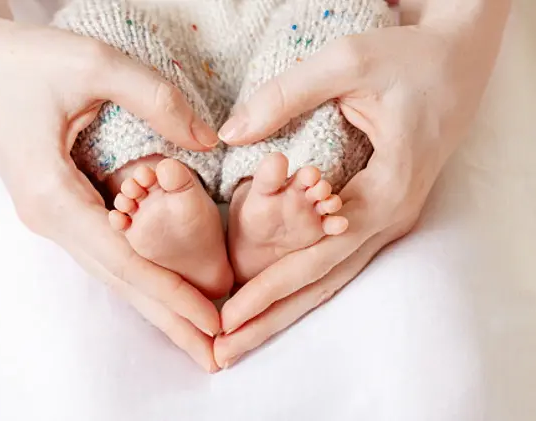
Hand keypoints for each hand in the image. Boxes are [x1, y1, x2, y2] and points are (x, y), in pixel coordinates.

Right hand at [0, 2, 220, 370]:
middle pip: (118, 280)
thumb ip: (155, 100)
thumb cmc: (23, 59)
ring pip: (112, 269)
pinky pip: (105, 248)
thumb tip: (207, 141)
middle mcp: (50, 218)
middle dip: (168, 319)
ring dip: (155, 302)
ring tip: (197, 334)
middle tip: (215, 356)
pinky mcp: (59, 204)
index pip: (122, 260)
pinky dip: (139, 273)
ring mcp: (52, 215)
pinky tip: (162, 288)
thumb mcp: (92, 64)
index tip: (213, 323)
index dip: (170, 294)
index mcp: (51, 195)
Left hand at [214, 8, 508, 366]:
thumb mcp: (348, 62)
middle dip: (271, 319)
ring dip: (285, 310)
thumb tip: (230, 133)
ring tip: (241, 341)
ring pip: (332, 277)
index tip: (225, 317)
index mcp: (386, 191)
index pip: (316, 256)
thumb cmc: (412, 59)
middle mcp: (389, 217)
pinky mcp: (379, 211)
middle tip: (223, 354)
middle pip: (323, 282)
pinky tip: (276, 300)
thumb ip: (285, 97)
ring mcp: (388, 219)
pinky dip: (304, 283)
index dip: (268, 288)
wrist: (458, 61)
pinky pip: (338, 258)